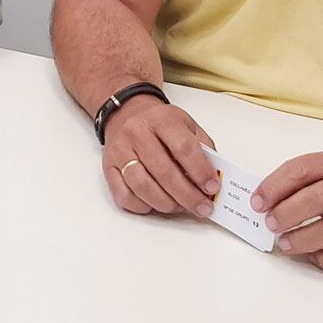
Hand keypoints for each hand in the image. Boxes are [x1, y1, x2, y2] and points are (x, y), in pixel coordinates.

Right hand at [102, 97, 219, 217]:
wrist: (127, 114)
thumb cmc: (160, 124)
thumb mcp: (187, 125)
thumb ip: (203, 149)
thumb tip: (213, 178)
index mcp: (161, 119)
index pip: (183, 148)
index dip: (200, 172)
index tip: (212, 188)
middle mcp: (137, 133)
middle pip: (163, 171)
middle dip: (187, 195)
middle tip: (202, 207)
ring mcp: (120, 151)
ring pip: (142, 186)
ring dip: (166, 204)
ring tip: (181, 207)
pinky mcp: (108, 167)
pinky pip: (124, 196)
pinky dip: (143, 206)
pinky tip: (157, 204)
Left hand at [254, 149, 322, 272]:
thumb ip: (309, 178)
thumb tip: (268, 200)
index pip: (303, 169)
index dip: (275, 186)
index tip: (257, 202)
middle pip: (317, 198)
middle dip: (286, 214)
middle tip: (270, 225)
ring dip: (302, 239)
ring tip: (286, 243)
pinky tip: (313, 256)